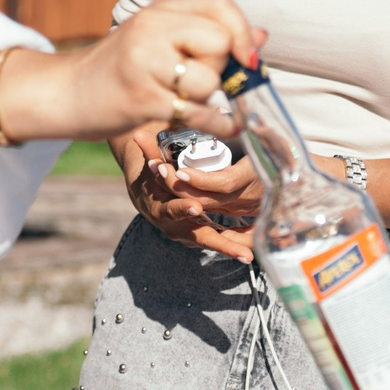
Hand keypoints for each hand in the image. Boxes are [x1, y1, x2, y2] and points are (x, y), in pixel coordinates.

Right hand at [1, 0, 263, 144]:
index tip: (246, 57)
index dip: (242, 30)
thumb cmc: (119, 68)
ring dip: (208, 98)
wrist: (63, 93)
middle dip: (220, 67)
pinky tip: (222, 126)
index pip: (219, 4)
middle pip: (219, 42)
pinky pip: (198, 113)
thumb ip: (205, 33)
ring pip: (208, 80)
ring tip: (183, 99)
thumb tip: (260, 36)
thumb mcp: (158, 39)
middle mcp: (151, 30)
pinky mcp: (141, 100)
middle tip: (198, 80)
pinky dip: (218, 124)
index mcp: (158, 10)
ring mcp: (144, 64)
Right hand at [115, 127, 263, 262]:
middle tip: (242, 252)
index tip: (196, 207)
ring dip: (232, 249)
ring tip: (249, 255)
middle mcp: (176, 227)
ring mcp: (190, 234)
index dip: (182, 208)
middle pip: (200, 237)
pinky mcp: (201, 234)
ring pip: (213, 242)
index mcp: (162, 210)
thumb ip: (149, 152)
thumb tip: (138, 134)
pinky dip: (234, 245)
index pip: (173, 210)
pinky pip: (219, 241)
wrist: (148, 199)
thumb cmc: (151, 179)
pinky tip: (251, 251)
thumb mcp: (150, 167)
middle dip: (221, 244)